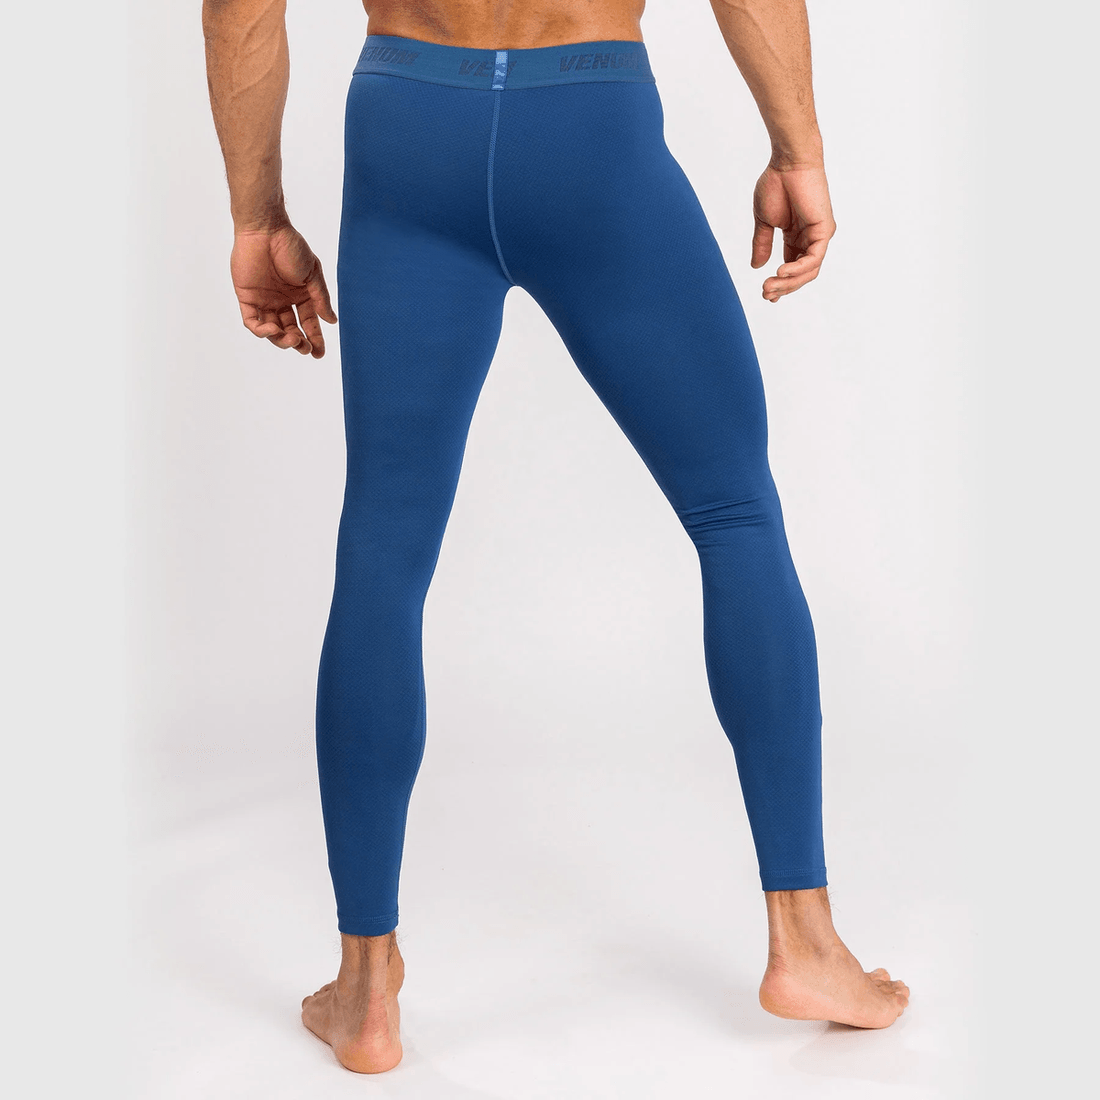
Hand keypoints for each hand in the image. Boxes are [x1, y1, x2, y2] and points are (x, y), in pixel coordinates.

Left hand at [229, 223, 337, 356]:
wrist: (265, 230)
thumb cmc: (291, 246)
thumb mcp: (312, 274)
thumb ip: (320, 298)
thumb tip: (331, 321)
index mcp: (300, 296)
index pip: (308, 323)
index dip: (315, 338)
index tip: (319, 353)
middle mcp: (282, 301)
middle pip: (290, 330)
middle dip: (298, 342)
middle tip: (304, 348)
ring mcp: (264, 301)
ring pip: (272, 330)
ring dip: (281, 339)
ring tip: (291, 340)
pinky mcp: (247, 298)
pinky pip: (253, 321)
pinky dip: (261, 330)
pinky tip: (272, 330)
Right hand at [751, 163, 835, 301]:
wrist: (788, 163)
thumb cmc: (776, 184)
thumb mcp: (764, 222)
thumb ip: (761, 244)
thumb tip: (756, 266)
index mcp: (796, 237)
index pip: (791, 268)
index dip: (780, 284)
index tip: (766, 295)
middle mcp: (810, 239)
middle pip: (801, 274)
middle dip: (783, 287)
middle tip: (766, 293)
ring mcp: (819, 235)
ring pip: (808, 270)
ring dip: (789, 282)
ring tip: (770, 286)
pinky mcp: (824, 230)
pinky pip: (814, 258)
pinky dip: (798, 269)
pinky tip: (781, 272)